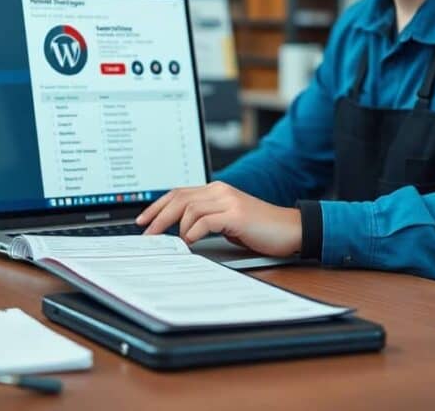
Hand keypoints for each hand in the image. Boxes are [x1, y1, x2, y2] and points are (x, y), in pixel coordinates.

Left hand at [135, 182, 302, 257]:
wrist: (291, 230)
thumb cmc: (261, 229)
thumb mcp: (229, 221)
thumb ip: (208, 219)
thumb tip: (180, 231)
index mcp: (216, 190)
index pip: (178, 193)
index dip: (157, 206)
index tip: (143, 220)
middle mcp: (220, 190)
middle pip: (178, 198)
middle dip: (157, 217)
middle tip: (147, 235)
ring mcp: (228, 200)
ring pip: (188, 209)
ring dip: (178, 230)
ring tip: (179, 244)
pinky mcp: (236, 214)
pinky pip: (204, 221)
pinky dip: (193, 233)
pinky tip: (191, 243)